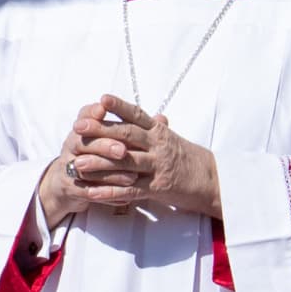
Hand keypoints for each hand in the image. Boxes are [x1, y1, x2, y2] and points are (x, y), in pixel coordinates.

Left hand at [68, 94, 221, 217]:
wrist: (214, 181)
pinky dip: (111, 192)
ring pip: (125, 163)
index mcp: (159, 132)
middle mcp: (158, 147)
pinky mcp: (158, 188)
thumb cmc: (188, 158)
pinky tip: (92, 192)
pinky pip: (131, 190)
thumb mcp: (171, 138)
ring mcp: (158, 167)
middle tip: (77, 127)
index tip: (102, 99)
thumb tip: (141, 111)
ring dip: (99, 163)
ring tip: (76, 162)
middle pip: (126, 135)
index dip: (120, 106)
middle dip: (100, 130)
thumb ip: (153, 127)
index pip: (137, 116)